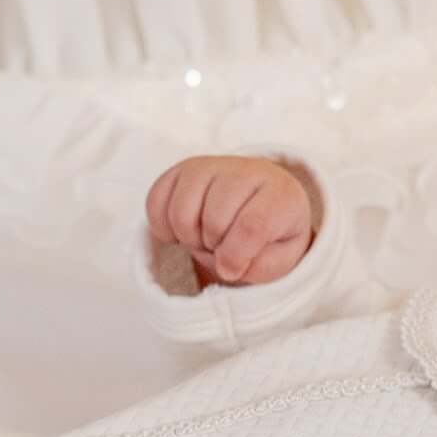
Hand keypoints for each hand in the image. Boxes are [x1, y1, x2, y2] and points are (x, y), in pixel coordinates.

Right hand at [145, 155, 316, 289]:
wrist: (260, 202)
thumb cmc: (272, 235)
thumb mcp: (281, 259)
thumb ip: (261, 267)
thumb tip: (227, 265)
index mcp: (280, 194)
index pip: (252, 225)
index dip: (235, 256)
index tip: (232, 270)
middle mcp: (245, 171)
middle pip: (214, 220)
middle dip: (214, 247)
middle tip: (223, 248)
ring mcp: (211, 166)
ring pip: (181, 212)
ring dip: (189, 238)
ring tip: (206, 238)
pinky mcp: (182, 169)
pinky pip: (156, 202)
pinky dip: (163, 228)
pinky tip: (184, 230)